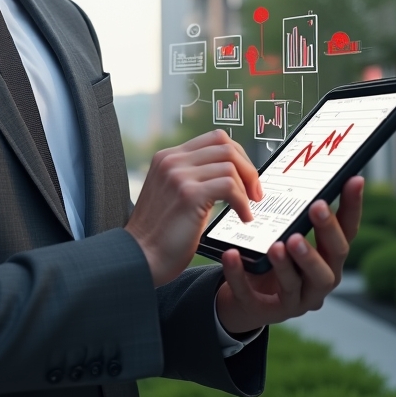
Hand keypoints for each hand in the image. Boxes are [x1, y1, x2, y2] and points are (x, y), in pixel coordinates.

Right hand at [125, 130, 261, 286]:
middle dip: (248, 168)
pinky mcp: (188, 194)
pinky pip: (229, 186)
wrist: (140, 257)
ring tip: (247, 209)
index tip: (246, 179)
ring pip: (230, 165)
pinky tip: (243, 217)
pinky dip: (242, 202)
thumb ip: (193, 178)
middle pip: (225, 145)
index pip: (214, 138)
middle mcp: (171, 160)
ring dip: (246, 188)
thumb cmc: (159, 234)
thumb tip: (229, 175)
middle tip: (255, 193)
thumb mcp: (173, 194)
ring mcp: (178, 175)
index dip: (238, 156)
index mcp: (167, 157)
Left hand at [215, 175, 364, 334]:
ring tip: (278, 243)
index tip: (353, 179)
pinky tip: (232, 255)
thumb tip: (305, 170)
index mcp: (328, 259)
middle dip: (325, 233)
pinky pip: (251, 294)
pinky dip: (240, 274)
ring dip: (288, 263)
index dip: (353, 207)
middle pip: (331, 260)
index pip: (348, 232)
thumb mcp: (289, 236)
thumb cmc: (274, 260)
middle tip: (317, 207)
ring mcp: (293, 300)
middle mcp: (318, 282)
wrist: (246, 301)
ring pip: (295, 284)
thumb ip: (297, 215)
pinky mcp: (264, 311)